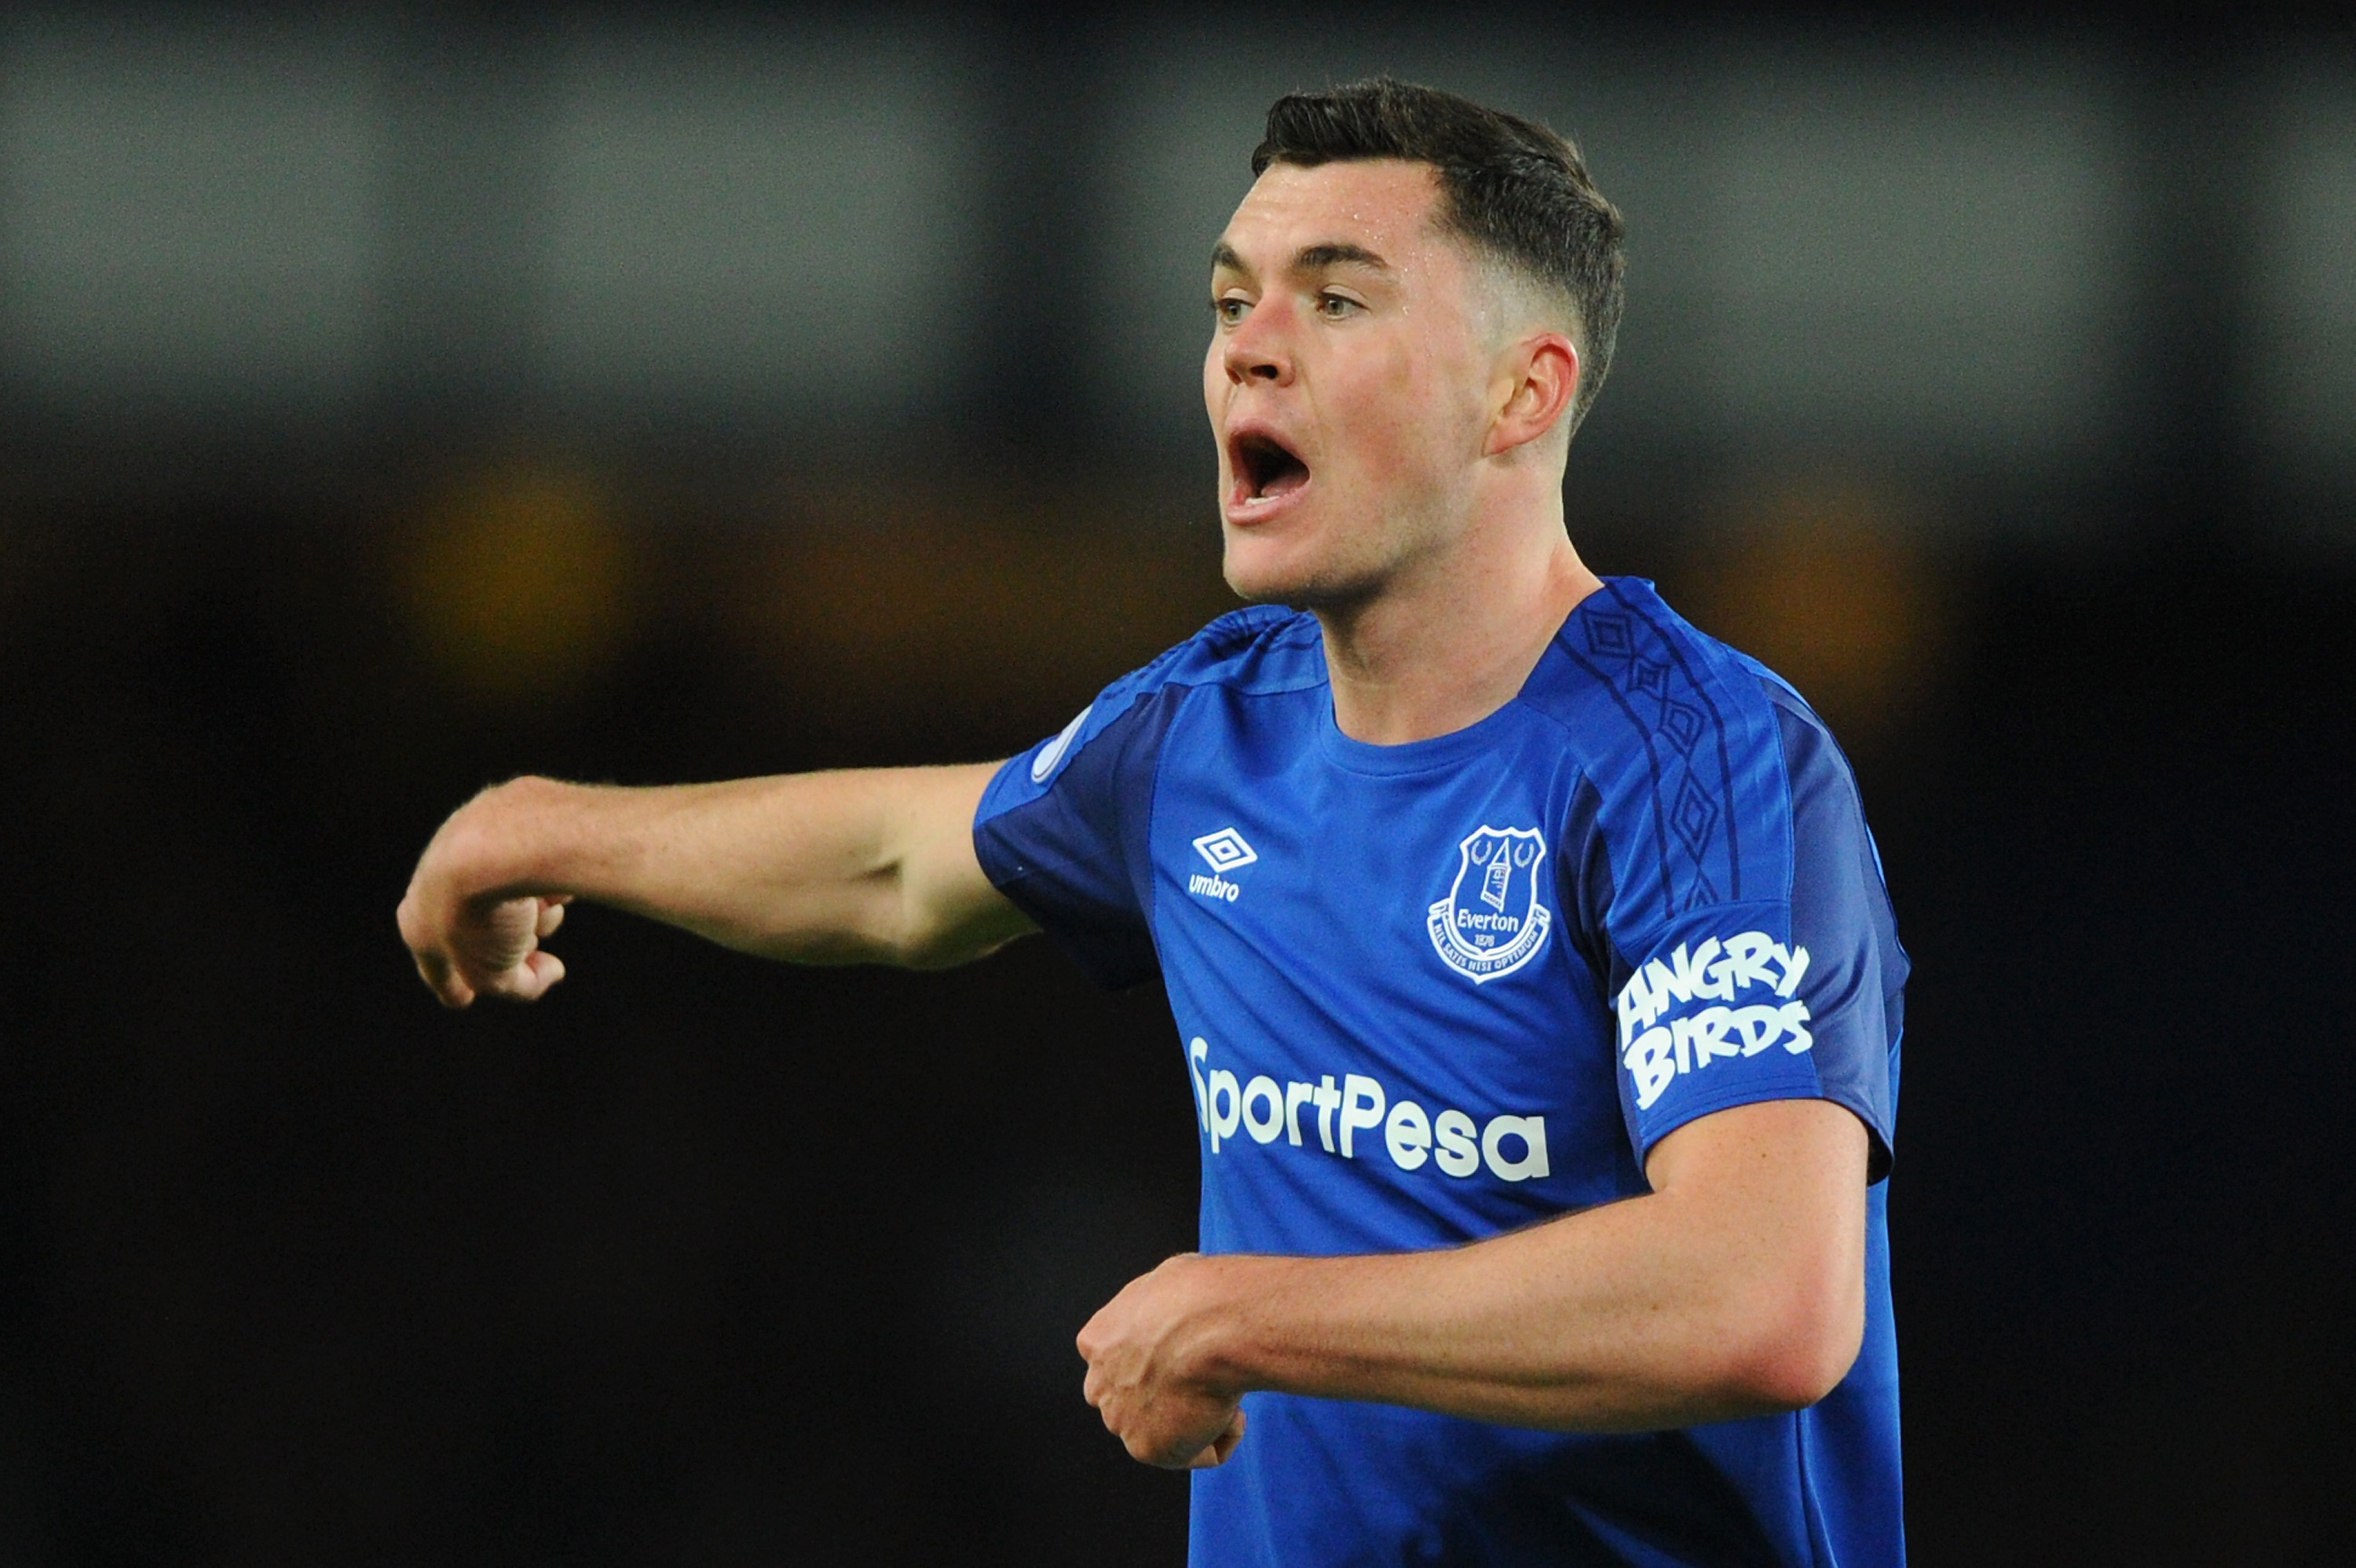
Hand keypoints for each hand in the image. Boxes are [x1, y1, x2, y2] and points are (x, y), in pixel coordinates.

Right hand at [397, 784, 571, 1007]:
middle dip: (508, 943)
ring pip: (515, 899)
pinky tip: (555, 883)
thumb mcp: (494, 971)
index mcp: (418, 921)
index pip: (436, 963)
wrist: (499, 842)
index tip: (461, 997)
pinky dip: (549, 880)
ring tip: (537, 911)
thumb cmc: (483, 910)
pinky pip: (537, 867)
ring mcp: (473, 846)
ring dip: (534, 915)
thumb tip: (550, 971)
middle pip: (481, 928)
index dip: (451, 983)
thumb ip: (518, 984)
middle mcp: (439, 879)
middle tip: (527, 946)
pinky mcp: (509, 819)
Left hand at [1077, 1253, 1249, 1468]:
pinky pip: (1202, 1451)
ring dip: (1199, 1417)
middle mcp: (1099, 1384)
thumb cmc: (1203, 1294)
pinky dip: (1225, 1434)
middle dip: (1170, 1396)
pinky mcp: (1149, 1449)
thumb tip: (1180, 1306)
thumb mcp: (1169, 1282)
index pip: (1118, 1363)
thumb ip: (1159, 1308)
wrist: (1214, 1324)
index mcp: (1097, 1340)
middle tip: (1207, 1376)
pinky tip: (1232, 1407)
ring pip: (1168, 1430)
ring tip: (1223, 1387)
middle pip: (1134, 1402)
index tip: (1189, 1351)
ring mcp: (1120, 1420)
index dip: (1160, 1361)